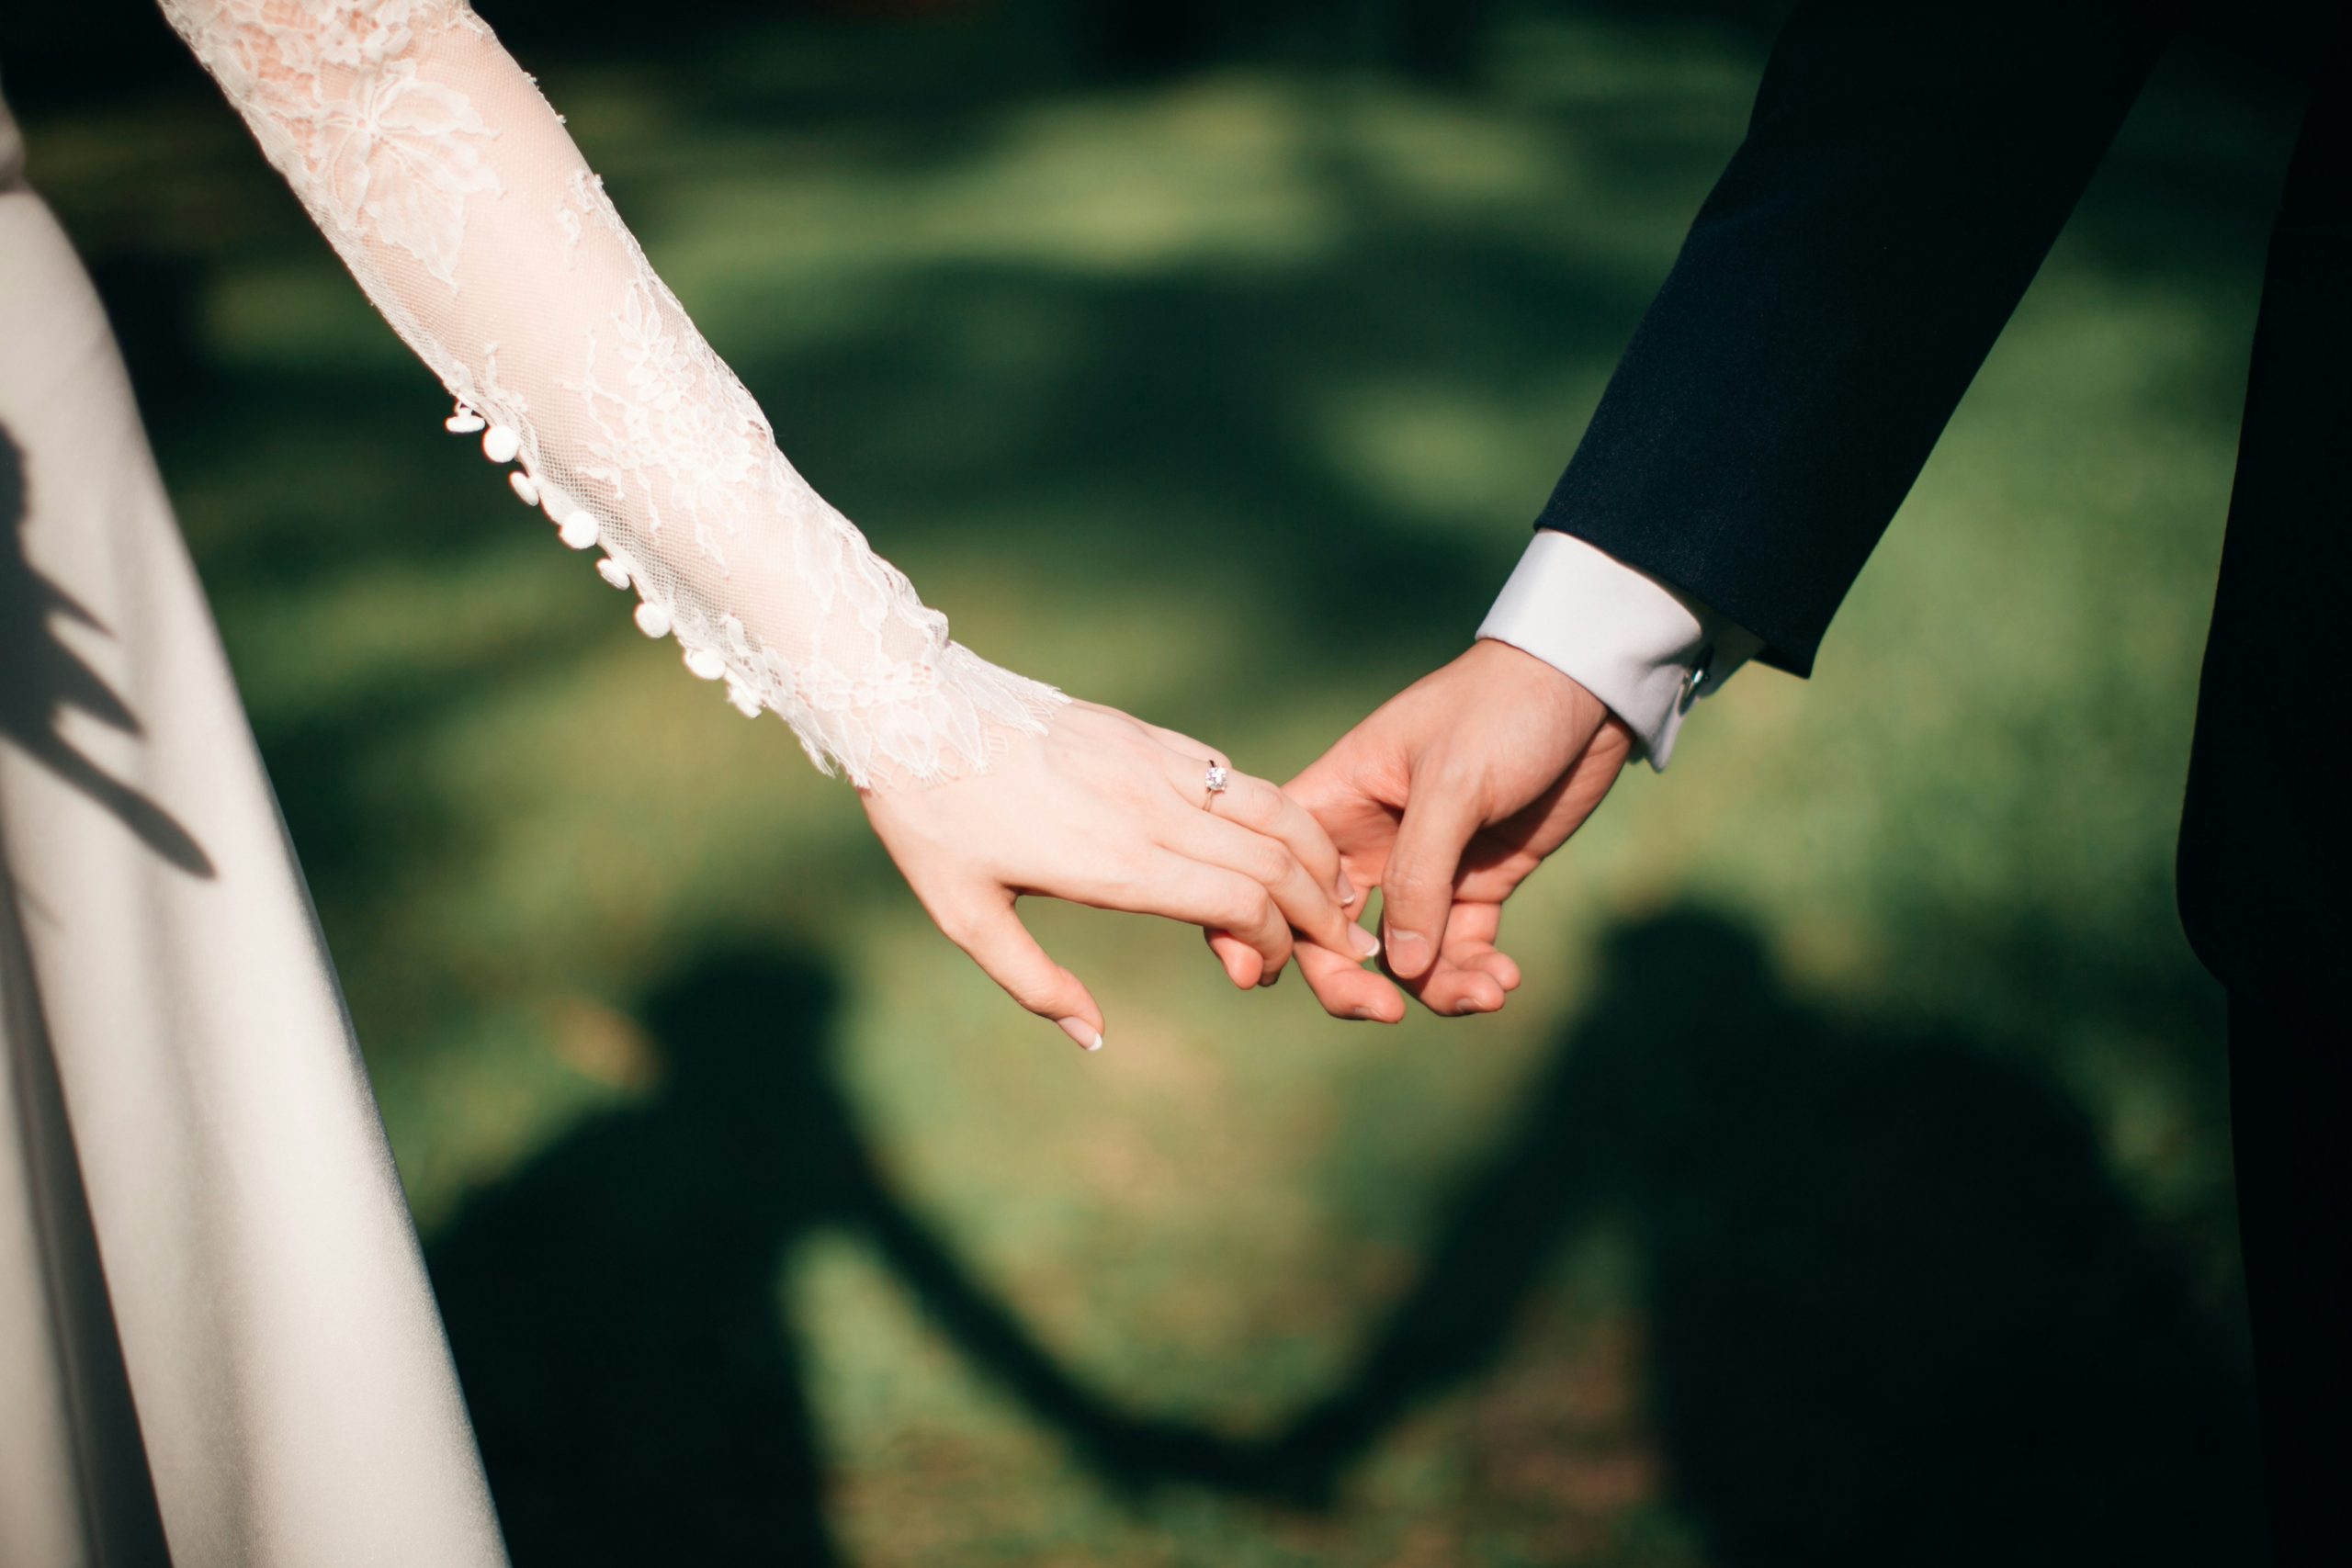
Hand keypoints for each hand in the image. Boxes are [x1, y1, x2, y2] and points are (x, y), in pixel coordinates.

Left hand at [862, 699, 1380, 1049]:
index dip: (1273, 944)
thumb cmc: (932, 821)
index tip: (1259, 973)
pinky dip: (1276, 810)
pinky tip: (1281, 839)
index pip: (1240, 902)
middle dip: (1321, 911)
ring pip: (1272, 807)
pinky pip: (1232, 774)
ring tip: (1337, 893)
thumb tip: (1094, 1038)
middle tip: (1340, 947)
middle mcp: (1150, 809)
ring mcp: (1154, 763)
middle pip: (1276, 859)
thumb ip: (1035, 984)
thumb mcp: (965, 917)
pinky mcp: (1146, 734)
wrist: (911, 708)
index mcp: (1115, 863)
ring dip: (1317, 854)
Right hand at [1218, 640, 1630, 1020]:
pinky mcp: (1477, 883)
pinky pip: (1460, 949)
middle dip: (1352, 982)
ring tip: (1487, 993)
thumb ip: (1419, 874)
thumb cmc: (1502, 709)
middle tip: (1388, 1013)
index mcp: (1334, 802)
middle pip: (1330, 934)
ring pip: (1403, 956)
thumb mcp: (1453, 783)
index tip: (1269, 977)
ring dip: (1435, 987)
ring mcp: (1423, 868)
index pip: (1277, 874)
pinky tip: (1505, 981)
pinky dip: (1475, 972)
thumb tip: (1399, 968)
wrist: (1587, 687)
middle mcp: (1367, 843)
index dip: (1262, 927)